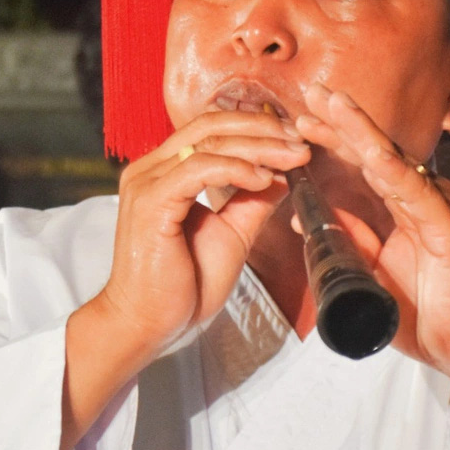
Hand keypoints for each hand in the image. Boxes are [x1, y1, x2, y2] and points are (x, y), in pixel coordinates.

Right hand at [62, 109, 308, 449]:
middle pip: (210, 124)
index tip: (295, 139)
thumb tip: (282, 174)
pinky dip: (236, 168)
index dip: (255, 127)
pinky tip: (263, 179)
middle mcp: (151, 168)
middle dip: (262, 128)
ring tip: (294, 156)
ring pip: (208, 141)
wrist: (148, 324)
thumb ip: (251, 201)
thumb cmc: (182, 286)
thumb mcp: (231, 234)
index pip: (210, 129)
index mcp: (165, 172)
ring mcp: (147, 182)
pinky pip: (199, 169)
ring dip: (258, 145)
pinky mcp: (151, 201)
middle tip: (301, 139)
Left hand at [292, 84, 449, 403]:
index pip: (366, 164)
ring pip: (393, 162)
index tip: (301, 118)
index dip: (334, 138)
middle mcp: (426, 197)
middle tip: (311, 91)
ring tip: (332, 104)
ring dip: (360, 132)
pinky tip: (372, 153)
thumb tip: (300, 213)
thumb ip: (347, 238)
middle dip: (341, 121)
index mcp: (408, 205)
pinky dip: (393, 173)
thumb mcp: (371, 271)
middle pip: (377, 152)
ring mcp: (440, 208)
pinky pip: (417, 195)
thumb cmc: (425, 314)